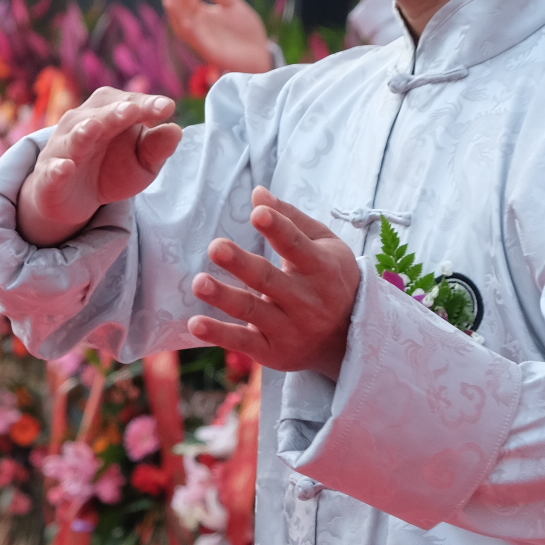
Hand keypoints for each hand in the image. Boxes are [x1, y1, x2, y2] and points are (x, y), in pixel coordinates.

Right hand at [18, 88, 182, 246]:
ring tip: (95, 127)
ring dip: (84, 132)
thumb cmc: (112, 169)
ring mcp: (64, 148)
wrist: (74, 197)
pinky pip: (53, 170)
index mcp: (110, 112)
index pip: (130, 103)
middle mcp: (83, 122)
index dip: (147, 105)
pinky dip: (58, 169)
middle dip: (115, 112)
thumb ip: (158, 148)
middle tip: (132, 110)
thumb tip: (176, 130)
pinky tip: (66, 168)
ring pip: (74, 137)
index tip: (167, 108)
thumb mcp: (142, 163)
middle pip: (101, 114)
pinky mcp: (50, 175)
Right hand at [160, 0, 273, 74]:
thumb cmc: (245, 31)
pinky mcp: (208, 50)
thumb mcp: (233, 5)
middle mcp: (199, 26)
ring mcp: (202, 38)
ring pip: (183, 26)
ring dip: (174, 14)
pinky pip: (195, 40)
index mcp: (204, 14)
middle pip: (182, 10)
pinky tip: (185, 19)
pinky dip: (188, 30)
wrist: (260, 54)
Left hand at [186, 189, 360, 377]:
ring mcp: (289, 328)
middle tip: (215, 247)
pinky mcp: (272, 351)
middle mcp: (306, 300)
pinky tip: (195, 324)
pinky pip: (242, 341)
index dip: (278, 229)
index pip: (297, 246)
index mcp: (320, 268)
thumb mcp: (323, 245)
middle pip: (269, 279)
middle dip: (241, 264)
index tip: (257, 213)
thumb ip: (291, 219)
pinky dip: (219, 334)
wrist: (348, 339)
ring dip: (224, 297)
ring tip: (199, 282)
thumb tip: (257, 193)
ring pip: (252, 311)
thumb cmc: (330, 279)